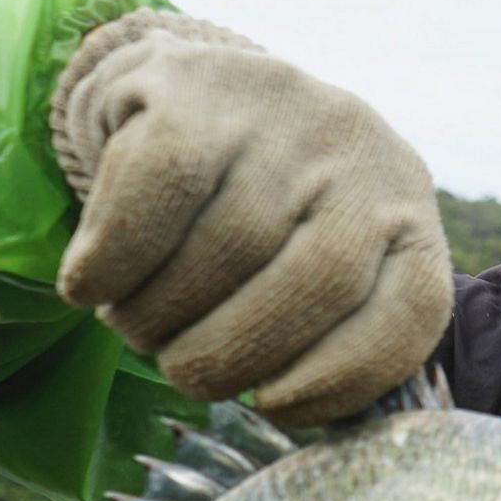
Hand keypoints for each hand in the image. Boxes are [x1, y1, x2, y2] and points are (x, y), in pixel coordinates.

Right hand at [49, 11, 451, 423]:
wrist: (188, 89)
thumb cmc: (259, 215)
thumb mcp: (318, 264)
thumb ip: (327, 336)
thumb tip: (283, 412)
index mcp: (407, 216)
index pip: (410, 315)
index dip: (342, 382)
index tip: (274, 405)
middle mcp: (361, 154)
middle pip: (315, 286)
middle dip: (229, 356)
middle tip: (180, 370)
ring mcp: (282, 112)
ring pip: (228, 248)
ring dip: (160, 315)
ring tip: (137, 325)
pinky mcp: (194, 88)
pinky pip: (152, 197)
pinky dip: (113, 263)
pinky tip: (90, 285)